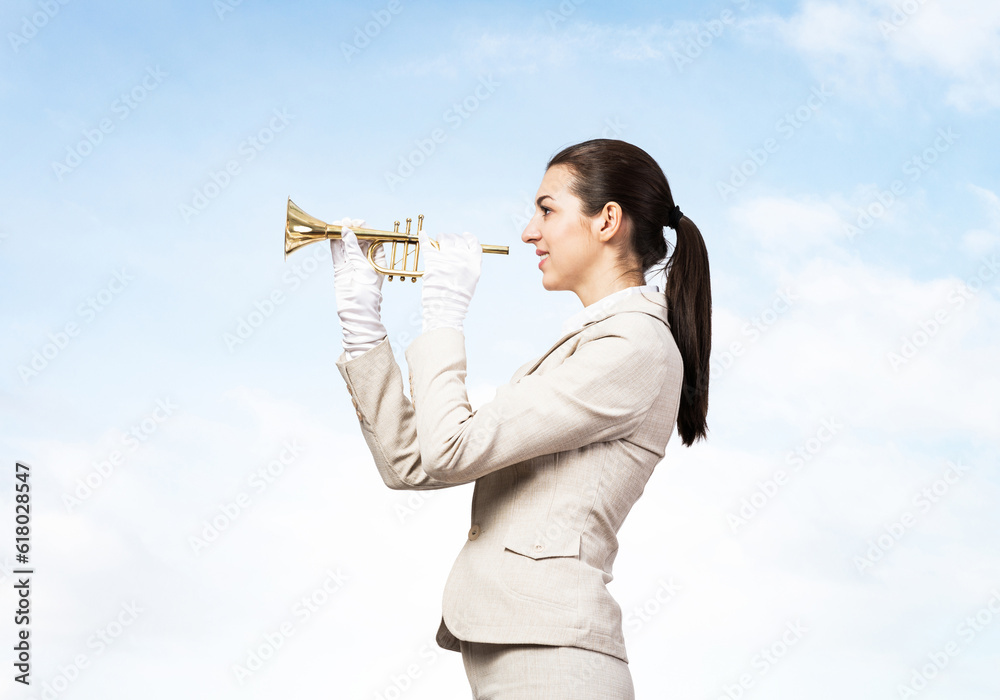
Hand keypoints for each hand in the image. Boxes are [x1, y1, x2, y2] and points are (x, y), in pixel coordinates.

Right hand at [330, 218, 387, 357]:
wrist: (356, 314)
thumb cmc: (367, 295)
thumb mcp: (364, 269)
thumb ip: (354, 250)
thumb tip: (348, 232)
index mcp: (377, 260)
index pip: (373, 239)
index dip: (366, 229)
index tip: (358, 222)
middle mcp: (364, 261)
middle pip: (358, 239)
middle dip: (352, 229)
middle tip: (346, 221)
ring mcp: (351, 265)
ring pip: (346, 244)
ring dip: (341, 234)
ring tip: (336, 223)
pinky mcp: (340, 270)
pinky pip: (337, 253)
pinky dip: (334, 243)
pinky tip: (331, 233)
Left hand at [417, 230, 481, 333]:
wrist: (447, 305)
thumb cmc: (459, 296)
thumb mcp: (471, 280)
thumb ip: (469, 266)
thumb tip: (463, 255)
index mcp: (474, 262)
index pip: (474, 243)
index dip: (469, 238)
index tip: (465, 235)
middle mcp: (462, 256)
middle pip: (459, 239)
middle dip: (453, 237)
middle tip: (448, 240)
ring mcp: (447, 256)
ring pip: (444, 238)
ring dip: (441, 237)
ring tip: (438, 239)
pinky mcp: (433, 259)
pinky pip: (426, 243)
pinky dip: (423, 237)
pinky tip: (422, 234)